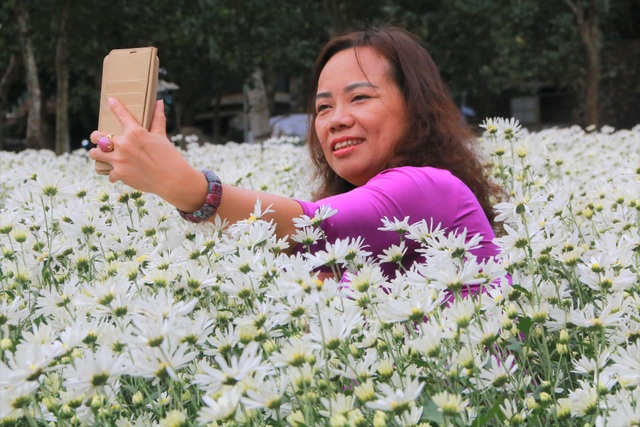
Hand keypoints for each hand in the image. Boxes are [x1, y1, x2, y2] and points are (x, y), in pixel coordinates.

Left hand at [89, 98, 206, 210]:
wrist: (172, 179)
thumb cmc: (169, 156)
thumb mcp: (162, 136)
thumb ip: (158, 119)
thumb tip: (159, 102)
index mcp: (135, 132)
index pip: (121, 115)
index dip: (115, 106)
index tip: (110, 101)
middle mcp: (124, 145)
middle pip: (97, 137)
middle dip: (95, 137)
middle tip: (97, 138)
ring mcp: (119, 160)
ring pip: (95, 154)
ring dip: (96, 154)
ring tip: (99, 155)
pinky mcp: (120, 174)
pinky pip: (109, 173)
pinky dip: (113, 174)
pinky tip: (116, 174)